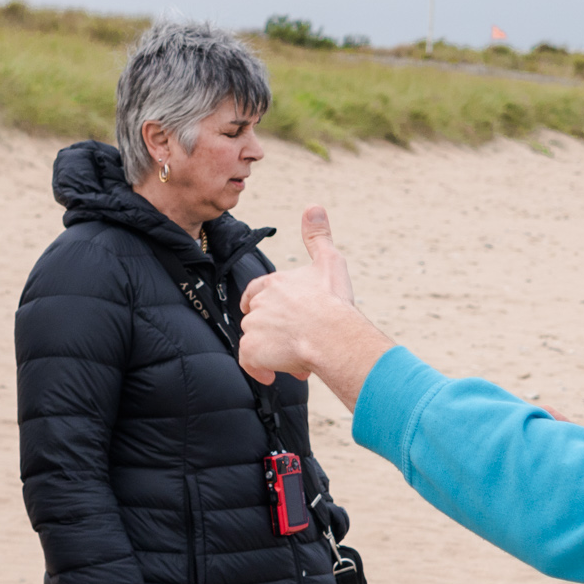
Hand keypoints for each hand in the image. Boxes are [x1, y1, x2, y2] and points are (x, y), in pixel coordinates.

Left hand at [238, 206, 394, 406]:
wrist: (331, 335)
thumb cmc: (334, 301)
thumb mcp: (329, 262)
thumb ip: (317, 236)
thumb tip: (313, 206)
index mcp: (274, 283)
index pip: (256, 292)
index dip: (259, 302)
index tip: (265, 312)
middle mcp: (259, 303)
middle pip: (259, 320)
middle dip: (277, 333)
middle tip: (300, 344)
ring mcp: (254, 327)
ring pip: (256, 342)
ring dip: (273, 352)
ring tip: (298, 360)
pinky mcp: (252, 351)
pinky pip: (249, 363)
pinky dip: (259, 370)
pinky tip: (275, 376)